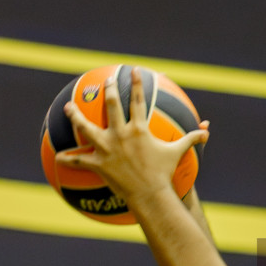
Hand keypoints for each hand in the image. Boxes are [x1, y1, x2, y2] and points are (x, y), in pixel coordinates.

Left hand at [55, 76, 208, 216]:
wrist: (150, 194)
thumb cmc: (164, 174)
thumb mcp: (178, 153)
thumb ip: (191, 139)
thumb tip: (207, 130)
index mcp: (139, 129)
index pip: (137, 100)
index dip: (136, 83)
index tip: (132, 71)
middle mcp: (121, 134)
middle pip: (111, 106)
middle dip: (108, 90)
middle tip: (105, 82)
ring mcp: (107, 148)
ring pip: (87, 128)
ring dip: (76, 117)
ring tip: (69, 108)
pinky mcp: (99, 164)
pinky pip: (80, 161)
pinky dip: (69, 159)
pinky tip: (59, 157)